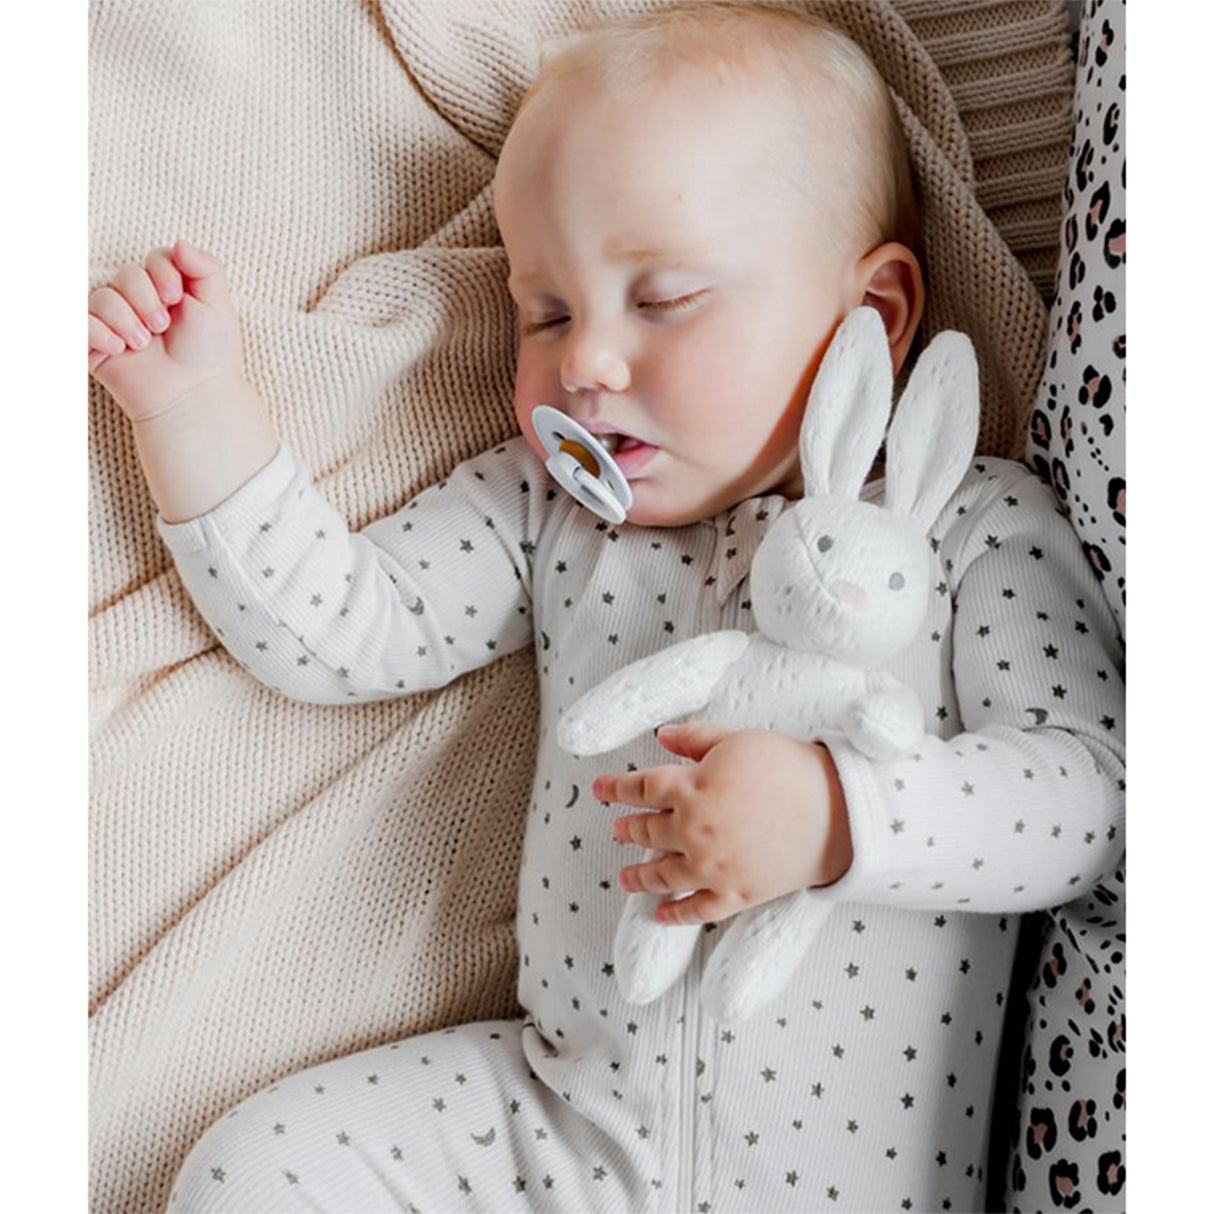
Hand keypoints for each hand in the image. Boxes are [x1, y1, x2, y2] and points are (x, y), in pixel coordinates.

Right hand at [88, 239, 244, 422]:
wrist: (194, 396)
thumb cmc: (209, 355)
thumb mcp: (218, 306)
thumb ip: (206, 267)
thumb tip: (179, 242)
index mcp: (168, 290)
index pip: (153, 259)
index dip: (162, 273)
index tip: (178, 299)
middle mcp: (140, 303)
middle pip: (126, 275)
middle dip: (145, 299)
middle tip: (162, 327)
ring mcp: (116, 324)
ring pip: (102, 298)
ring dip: (125, 320)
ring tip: (144, 344)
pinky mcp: (96, 346)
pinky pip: (80, 322)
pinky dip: (98, 332)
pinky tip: (119, 349)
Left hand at [592, 722, 852, 925]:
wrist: (836, 811)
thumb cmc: (787, 768)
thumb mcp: (737, 740)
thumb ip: (695, 738)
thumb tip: (660, 737)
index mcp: (690, 788)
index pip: (639, 788)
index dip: (615, 788)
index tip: (600, 790)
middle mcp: (692, 830)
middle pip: (647, 831)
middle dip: (628, 830)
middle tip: (618, 830)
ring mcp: (712, 867)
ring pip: (662, 875)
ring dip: (639, 878)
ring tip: (625, 878)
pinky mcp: (735, 894)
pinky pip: (697, 910)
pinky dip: (674, 915)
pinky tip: (659, 916)